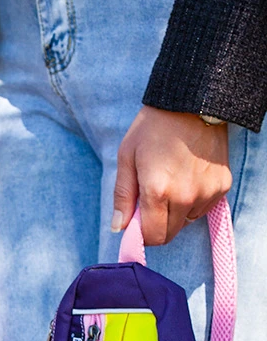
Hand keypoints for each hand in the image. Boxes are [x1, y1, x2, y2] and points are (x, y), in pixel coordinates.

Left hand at [112, 105, 230, 245]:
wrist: (193, 103)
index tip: (136, 223)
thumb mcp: (127, 159)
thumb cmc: (153, 129)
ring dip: (175, 214)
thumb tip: (118, 228)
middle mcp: (186, 196)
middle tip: (150, 202)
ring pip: (186, 222)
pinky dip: (192, 202)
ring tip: (170, 185)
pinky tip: (187, 180)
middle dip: (156, 225)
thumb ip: (122, 196)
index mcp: (158, 191)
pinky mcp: (222, 185)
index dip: (141, 235)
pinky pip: (202, 209)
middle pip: (169, 234)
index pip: (152, 237)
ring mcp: (207, 192)